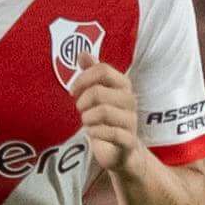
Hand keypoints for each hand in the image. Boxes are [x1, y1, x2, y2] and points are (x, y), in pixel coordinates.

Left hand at [69, 58, 140, 176]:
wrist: (122, 152)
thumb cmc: (107, 120)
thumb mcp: (98, 95)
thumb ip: (92, 74)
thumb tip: (82, 52)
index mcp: (123, 85)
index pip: (103, 70)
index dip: (83, 78)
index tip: (73, 91)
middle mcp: (130, 100)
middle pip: (99, 91)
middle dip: (82, 101)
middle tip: (80, 110)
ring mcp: (132, 121)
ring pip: (104, 111)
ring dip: (87, 118)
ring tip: (86, 122)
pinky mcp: (129, 140)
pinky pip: (112, 133)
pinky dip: (95, 133)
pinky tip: (92, 133)